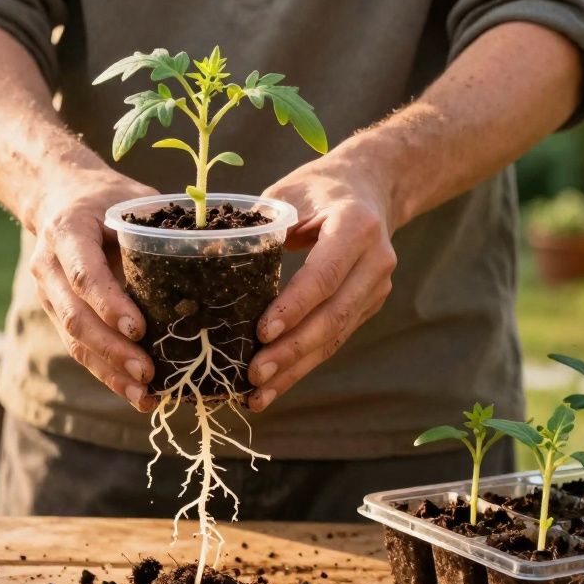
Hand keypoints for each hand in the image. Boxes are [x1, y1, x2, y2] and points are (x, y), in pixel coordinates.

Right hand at [28, 169, 159, 411]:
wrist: (56, 197)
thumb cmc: (105, 197)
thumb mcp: (130, 197)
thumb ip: (161, 221)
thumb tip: (219, 244)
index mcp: (67, 231)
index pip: (84, 274)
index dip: (109, 303)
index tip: (138, 329)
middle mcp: (49, 267)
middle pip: (75, 317)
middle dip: (111, 349)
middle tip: (146, 372)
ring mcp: (49, 295)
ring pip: (74, 341)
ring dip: (109, 371)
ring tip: (143, 395)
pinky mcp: (58, 314)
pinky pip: (79, 349)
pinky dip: (107, 373)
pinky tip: (136, 393)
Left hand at [246, 154, 397, 411]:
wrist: (371, 189)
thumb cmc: (318, 188)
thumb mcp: (290, 191)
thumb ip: (260, 223)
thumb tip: (208, 254)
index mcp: (356, 225)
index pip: (325, 275)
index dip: (294, 306)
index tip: (261, 332)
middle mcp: (375, 261)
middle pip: (332, 316)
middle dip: (291, 351)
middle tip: (253, 374)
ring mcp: (376, 289)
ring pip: (334, 337)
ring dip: (295, 370)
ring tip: (257, 394)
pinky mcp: (367, 308)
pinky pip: (333, 341)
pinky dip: (302, 366)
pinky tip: (273, 387)